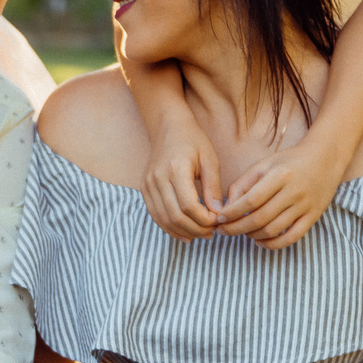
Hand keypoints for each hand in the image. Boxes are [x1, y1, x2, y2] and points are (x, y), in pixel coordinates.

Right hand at [140, 107, 221, 240]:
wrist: (168, 127)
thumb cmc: (193, 141)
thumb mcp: (210, 160)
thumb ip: (214, 188)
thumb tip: (218, 213)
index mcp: (176, 169)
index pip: (189, 206)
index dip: (205, 219)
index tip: (218, 221)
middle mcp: (158, 179)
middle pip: (176, 216)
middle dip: (196, 229)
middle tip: (212, 233)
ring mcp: (148, 185)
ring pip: (164, 219)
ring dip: (183, 231)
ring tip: (201, 234)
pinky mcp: (144, 189)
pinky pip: (156, 215)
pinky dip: (170, 228)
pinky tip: (185, 234)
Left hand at [213, 146, 342, 248]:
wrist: (325, 159)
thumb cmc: (288, 162)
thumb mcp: (263, 165)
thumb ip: (242, 185)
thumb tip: (226, 209)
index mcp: (279, 175)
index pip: (251, 200)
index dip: (233, 213)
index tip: (219, 219)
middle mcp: (293, 191)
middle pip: (260, 218)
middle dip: (236, 228)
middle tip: (223, 231)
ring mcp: (305, 206)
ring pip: (273, 230)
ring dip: (252, 235)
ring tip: (242, 232)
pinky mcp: (313, 216)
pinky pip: (292, 237)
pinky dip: (273, 244)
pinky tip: (260, 241)